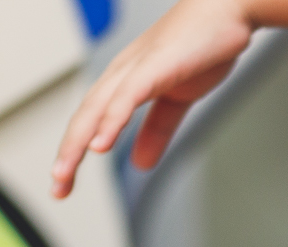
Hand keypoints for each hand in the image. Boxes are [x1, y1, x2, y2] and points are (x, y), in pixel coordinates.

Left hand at [50, 0, 253, 197]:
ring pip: (97, 109)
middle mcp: (121, 74)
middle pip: (85, 118)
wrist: (229, 10)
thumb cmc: (204, 45)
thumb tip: (140, 163)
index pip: (91, 122)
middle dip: (68, 155)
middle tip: (58, 188)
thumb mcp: (178, 99)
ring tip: (66, 171)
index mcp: (125, 82)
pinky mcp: (154, 65)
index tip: (65, 183)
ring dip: (78, 142)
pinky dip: (111, 121)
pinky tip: (101, 144)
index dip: (74, 152)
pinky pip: (127, 97)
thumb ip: (158, 131)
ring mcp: (135, 68)